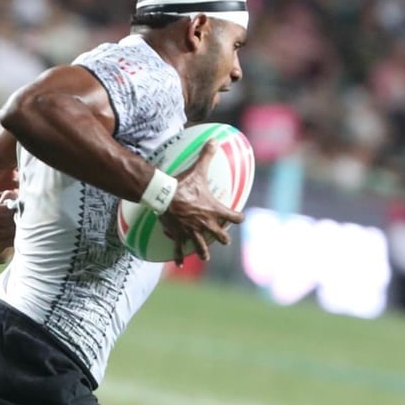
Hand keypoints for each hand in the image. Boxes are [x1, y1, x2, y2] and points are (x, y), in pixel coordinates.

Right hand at [161, 139, 243, 264]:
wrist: (164, 196)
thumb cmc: (183, 184)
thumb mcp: (198, 169)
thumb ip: (208, 155)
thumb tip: (215, 139)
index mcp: (214, 210)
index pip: (234, 216)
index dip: (238, 217)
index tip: (240, 217)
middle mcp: (206, 223)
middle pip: (220, 235)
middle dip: (222, 237)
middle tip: (224, 239)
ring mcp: (192, 230)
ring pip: (201, 246)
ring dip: (204, 252)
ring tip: (205, 256)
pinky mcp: (178, 234)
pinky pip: (179, 248)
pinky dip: (178, 257)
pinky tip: (179, 265)